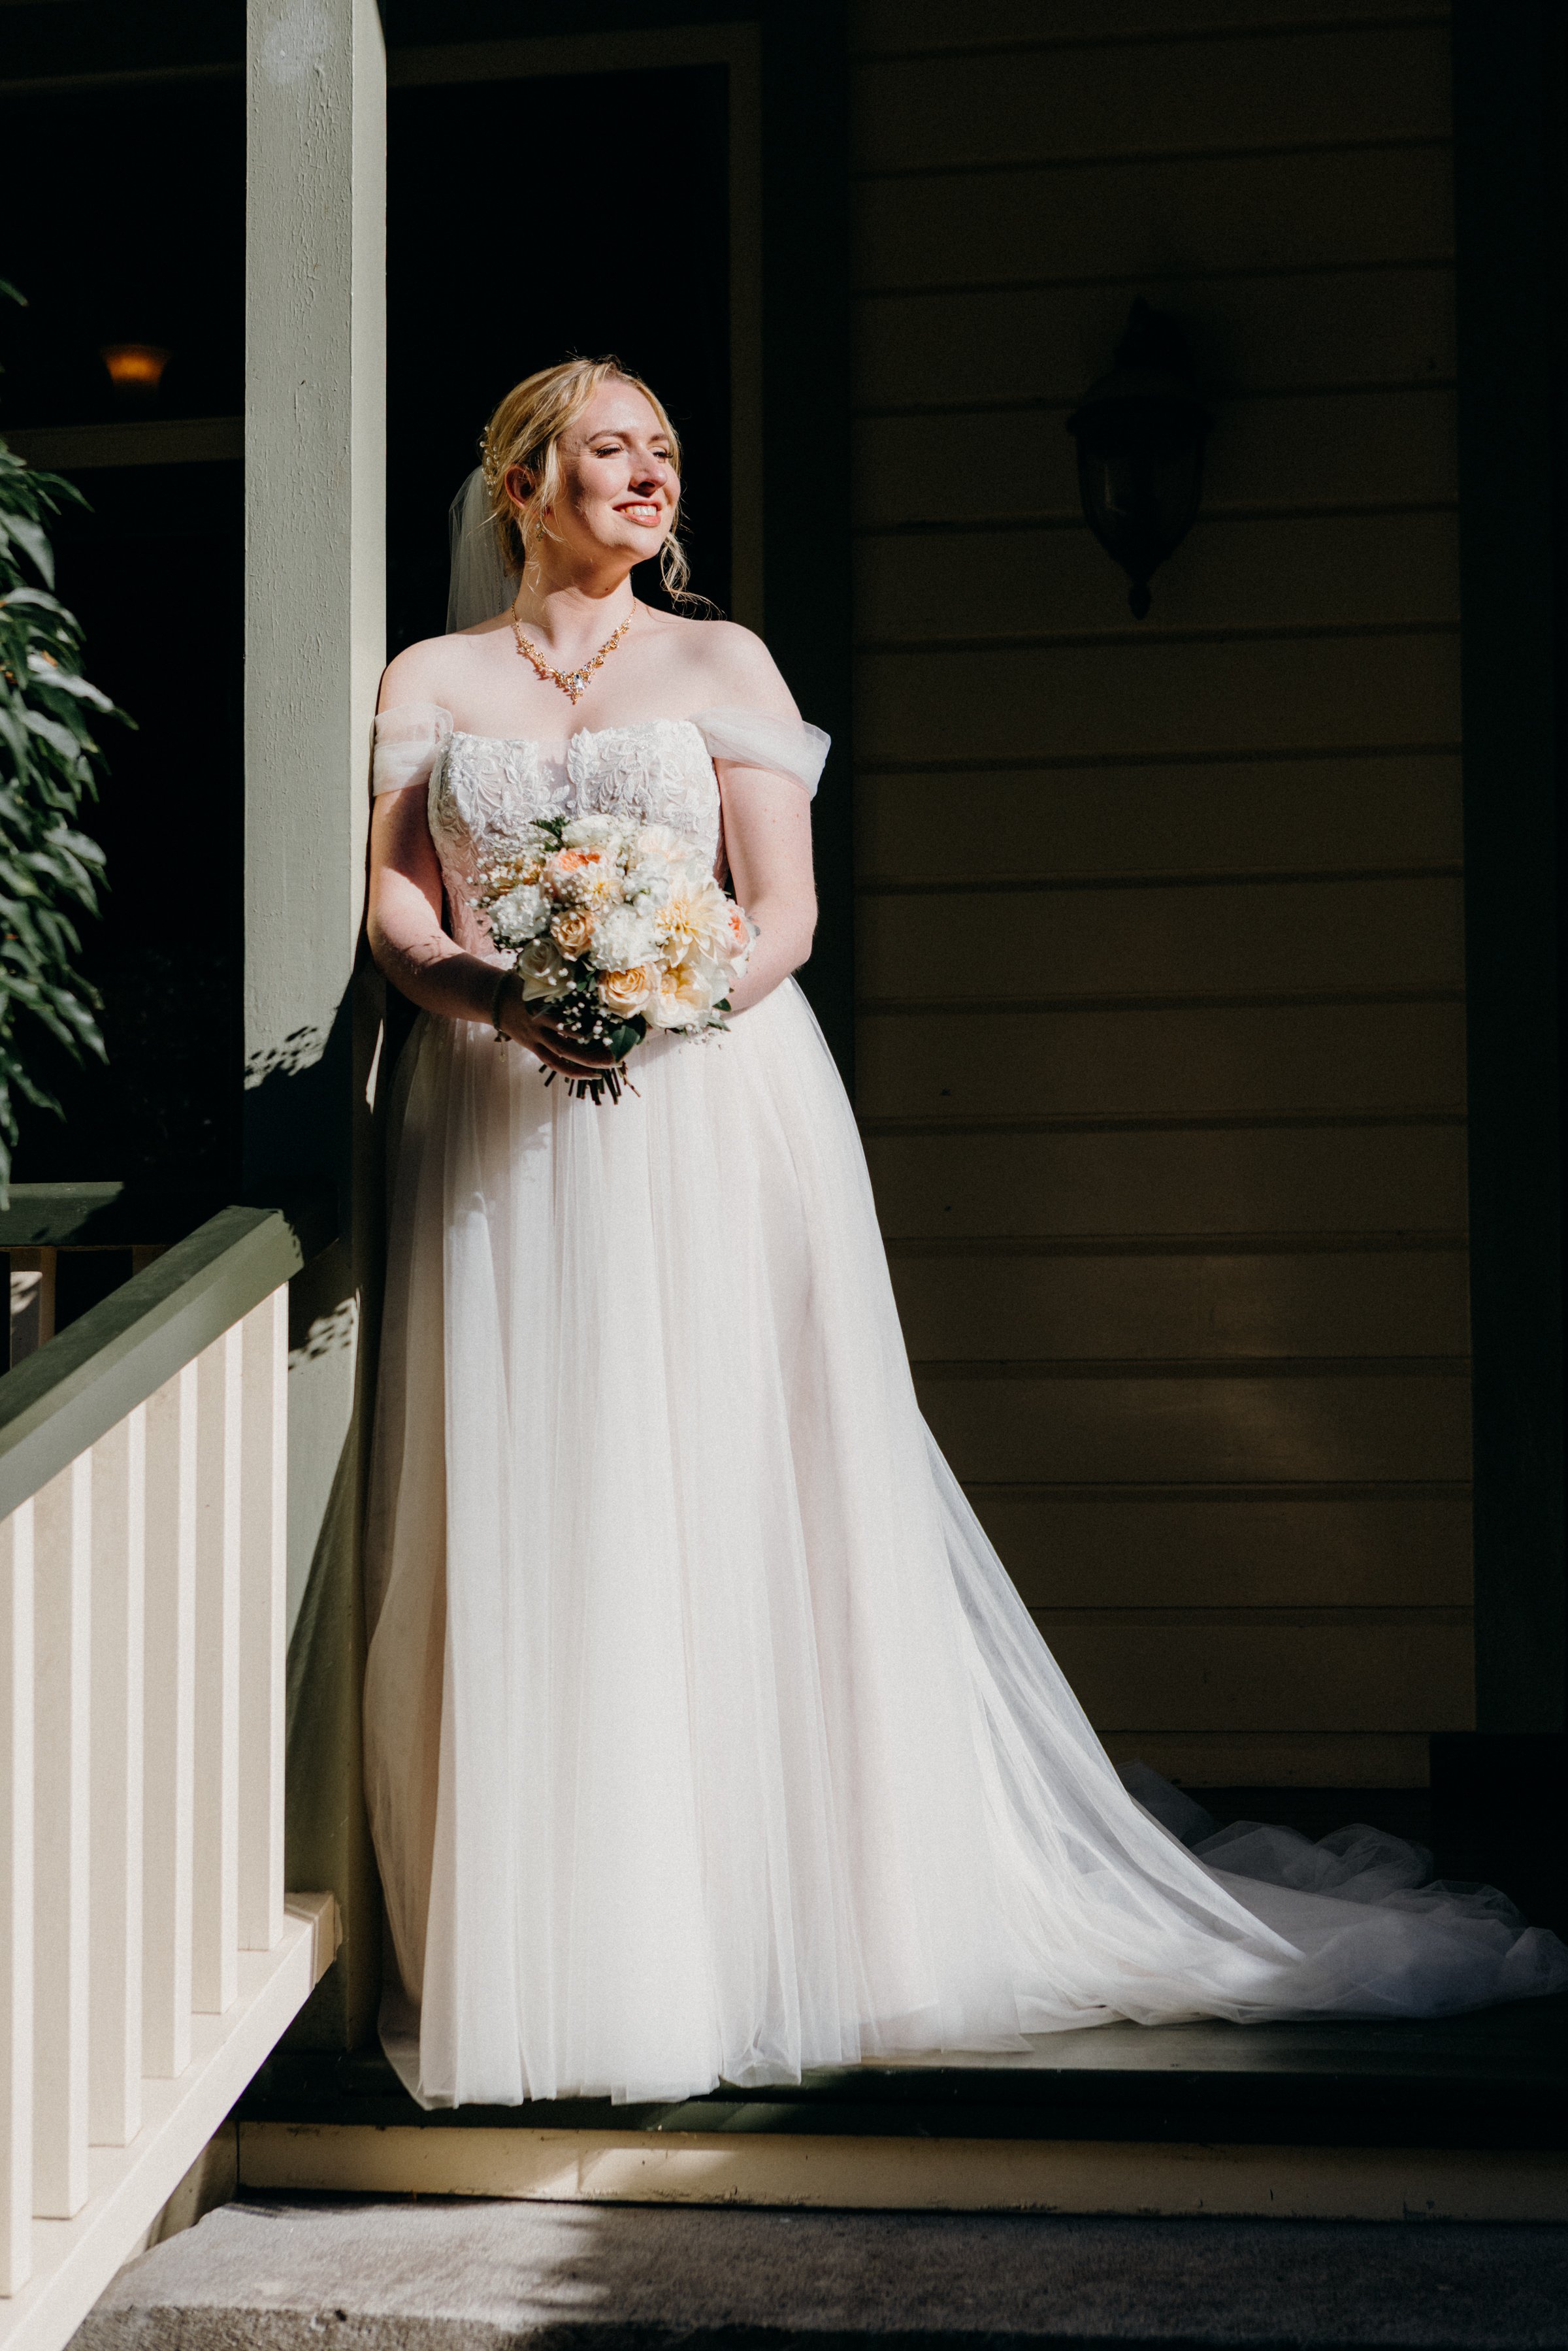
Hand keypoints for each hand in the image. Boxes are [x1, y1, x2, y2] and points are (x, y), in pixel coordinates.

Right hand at [493, 971, 619, 1075]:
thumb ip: (559, 983)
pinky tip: (588, 1074)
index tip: (604, 1032)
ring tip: (606, 1069)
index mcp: (538, 1011)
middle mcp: (538, 1029)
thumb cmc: (522, 984)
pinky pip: (553, 1064)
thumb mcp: (538, 980)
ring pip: (561, 1059)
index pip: (563, 1024)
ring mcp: (535, 1041)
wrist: (494, 998)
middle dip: (591, 1055)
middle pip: (566, 1048)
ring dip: (584, 1065)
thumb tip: (588, 977)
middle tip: (614, 1058)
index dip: (581, 1031)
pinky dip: (571, 1071)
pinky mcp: (533, 1048)